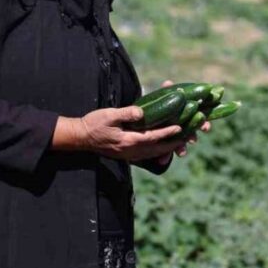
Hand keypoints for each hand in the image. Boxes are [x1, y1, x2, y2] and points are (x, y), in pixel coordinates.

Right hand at [60, 105, 185, 160]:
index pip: (153, 137)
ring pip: (153, 153)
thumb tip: (141, 112)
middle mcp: (131, 151)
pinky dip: (157, 151)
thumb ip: (126, 114)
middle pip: (157, 148)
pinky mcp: (126, 154)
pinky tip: (162, 147)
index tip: (180, 127)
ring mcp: (129, 154)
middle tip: (187, 138)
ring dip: (166, 148)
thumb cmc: (94, 123)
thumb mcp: (109, 115)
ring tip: (178, 142)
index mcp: (128, 141)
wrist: (80, 137)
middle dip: (172, 143)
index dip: (168, 132)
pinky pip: (146, 154)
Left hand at [156, 80, 211, 157]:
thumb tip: (168, 82)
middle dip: (193, 137)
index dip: (203, 123)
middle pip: (190, 132)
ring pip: (178, 144)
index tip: (206, 128)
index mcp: (184, 115)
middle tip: (192, 141)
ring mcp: (171, 136)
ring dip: (180, 149)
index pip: (198, 119)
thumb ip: (165, 92)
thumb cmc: (154, 106)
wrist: (138, 119)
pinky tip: (161, 160)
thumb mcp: (159, 99)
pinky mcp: (161, 144)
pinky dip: (163, 156)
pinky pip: (164, 152)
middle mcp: (180, 126)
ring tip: (180, 153)